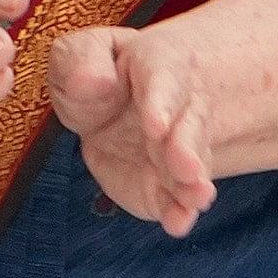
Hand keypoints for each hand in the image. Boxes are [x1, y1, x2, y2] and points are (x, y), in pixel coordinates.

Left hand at [48, 24, 218, 235]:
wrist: (124, 106)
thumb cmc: (99, 75)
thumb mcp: (81, 54)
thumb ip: (80, 61)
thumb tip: (93, 83)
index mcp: (156, 65)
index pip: (162, 80)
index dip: (160, 103)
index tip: (157, 127)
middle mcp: (178, 107)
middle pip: (187, 126)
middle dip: (186, 149)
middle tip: (189, 171)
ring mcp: (176, 146)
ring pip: (189, 162)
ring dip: (192, 183)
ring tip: (197, 201)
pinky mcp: (167, 181)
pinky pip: (176, 196)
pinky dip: (179, 211)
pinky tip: (178, 223)